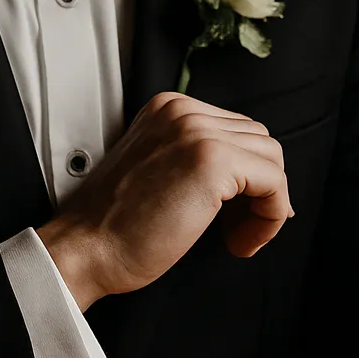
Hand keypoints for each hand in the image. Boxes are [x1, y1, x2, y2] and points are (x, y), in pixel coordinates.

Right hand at [36, 91, 293, 307]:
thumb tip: (253, 178)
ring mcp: (197, 131)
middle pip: (258, 141)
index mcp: (168, 108)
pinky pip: (275, 184)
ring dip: (265, 204)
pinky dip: (270, 218)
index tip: (229, 214)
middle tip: (232, 229)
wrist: (83, 249)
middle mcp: (183, 111)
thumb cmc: (113, 226)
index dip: (244, 177)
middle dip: (257, 188)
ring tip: (233, 236)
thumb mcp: (155, 169)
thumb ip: (192, 158)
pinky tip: (239, 242)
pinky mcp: (212, 161)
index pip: (236, 130)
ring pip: (272, 159)